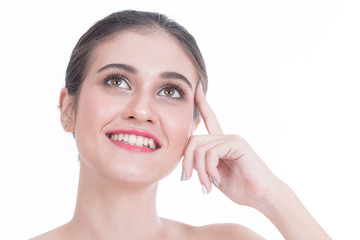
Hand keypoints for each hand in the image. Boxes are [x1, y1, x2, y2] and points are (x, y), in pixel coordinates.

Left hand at [182, 83, 278, 207]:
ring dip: (199, 170)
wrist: (261, 196)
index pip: (209, 118)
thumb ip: (202, 164)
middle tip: (188, 180)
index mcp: (221, 142)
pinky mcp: (237, 144)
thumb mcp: (214, 175)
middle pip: (193, 140)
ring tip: (207, 186)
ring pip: (200, 148)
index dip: (202, 103)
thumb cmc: (240, 187)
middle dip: (187, 162)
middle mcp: (225, 137)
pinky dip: (208, 169)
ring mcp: (232, 138)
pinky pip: (211, 152)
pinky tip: (216, 181)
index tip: (197, 87)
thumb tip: (187, 161)